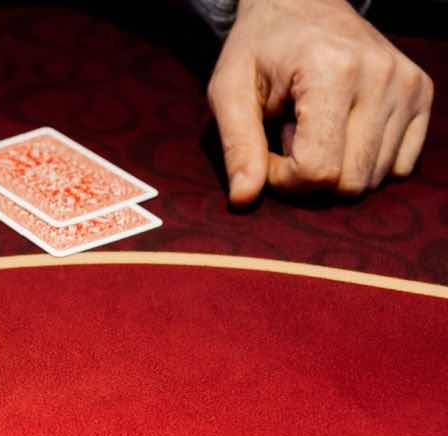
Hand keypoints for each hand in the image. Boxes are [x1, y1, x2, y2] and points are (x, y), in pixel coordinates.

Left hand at [207, 0, 433, 204]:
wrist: (302, 3)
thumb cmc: (259, 48)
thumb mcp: (229, 90)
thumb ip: (237, 145)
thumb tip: (244, 200)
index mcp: (332, 71)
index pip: (317, 169)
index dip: (282, 178)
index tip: (264, 153)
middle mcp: (380, 76)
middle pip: (350, 181)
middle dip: (307, 179)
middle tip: (285, 143)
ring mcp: (407, 85)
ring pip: (375, 178)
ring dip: (335, 169)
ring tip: (311, 130)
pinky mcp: (421, 94)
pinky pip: (400, 165)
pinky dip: (365, 162)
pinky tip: (340, 132)